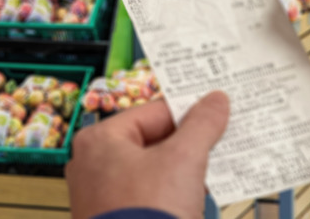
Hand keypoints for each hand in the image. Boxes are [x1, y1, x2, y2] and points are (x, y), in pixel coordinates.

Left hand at [66, 91, 229, 217]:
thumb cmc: (145, 216)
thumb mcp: (184, 159)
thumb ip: (201, 125)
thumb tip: (214, 102)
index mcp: (99, 140)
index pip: (152, 113)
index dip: (188, 113)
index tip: (214, 113)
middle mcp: (92, 165)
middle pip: (151, 141)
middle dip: (186, 146)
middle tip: (217, 142)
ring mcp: (100, 196)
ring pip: (151, 170)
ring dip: (182, 172)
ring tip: (209, 174)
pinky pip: (147, 196)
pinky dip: (171, 194)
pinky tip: (193, 199)